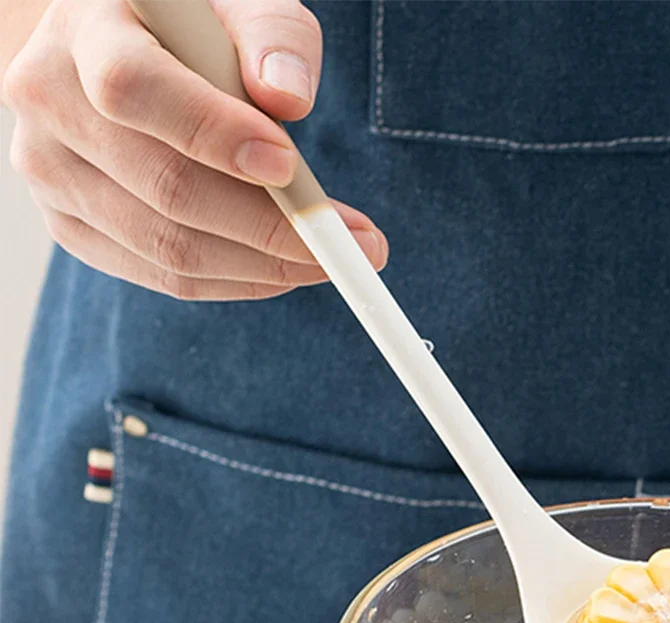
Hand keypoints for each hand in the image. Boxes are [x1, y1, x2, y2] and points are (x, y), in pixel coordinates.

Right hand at [2, 0, 387, 300]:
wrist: (108, 53)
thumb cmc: (188, 30)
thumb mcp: (235, 5)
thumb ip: (271, 36)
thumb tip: (287, 97)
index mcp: (82, 32)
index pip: (134, 90)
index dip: (214, 135)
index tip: (289, 167)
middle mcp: (49, 104)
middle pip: (166, 189)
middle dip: (274, 228)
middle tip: (354, 243)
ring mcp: (52, 175)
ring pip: (171, 249)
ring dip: (267, 267)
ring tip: (333, 259)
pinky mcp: (74, 228)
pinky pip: (168, 278)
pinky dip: (240, 281)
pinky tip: (284, 267)